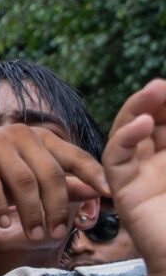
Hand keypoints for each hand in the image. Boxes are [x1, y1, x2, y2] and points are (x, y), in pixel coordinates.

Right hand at [102, 78, 165, 272]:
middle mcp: (160, 163)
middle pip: (150, 121)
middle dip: (158, 100)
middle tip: (164, 85)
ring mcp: (140, 175)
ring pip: (129, 133)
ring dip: (138, 109)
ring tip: (155, 90)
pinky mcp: (124, 190)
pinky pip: (115, 158)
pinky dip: (125, 138)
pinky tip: (142, 124)